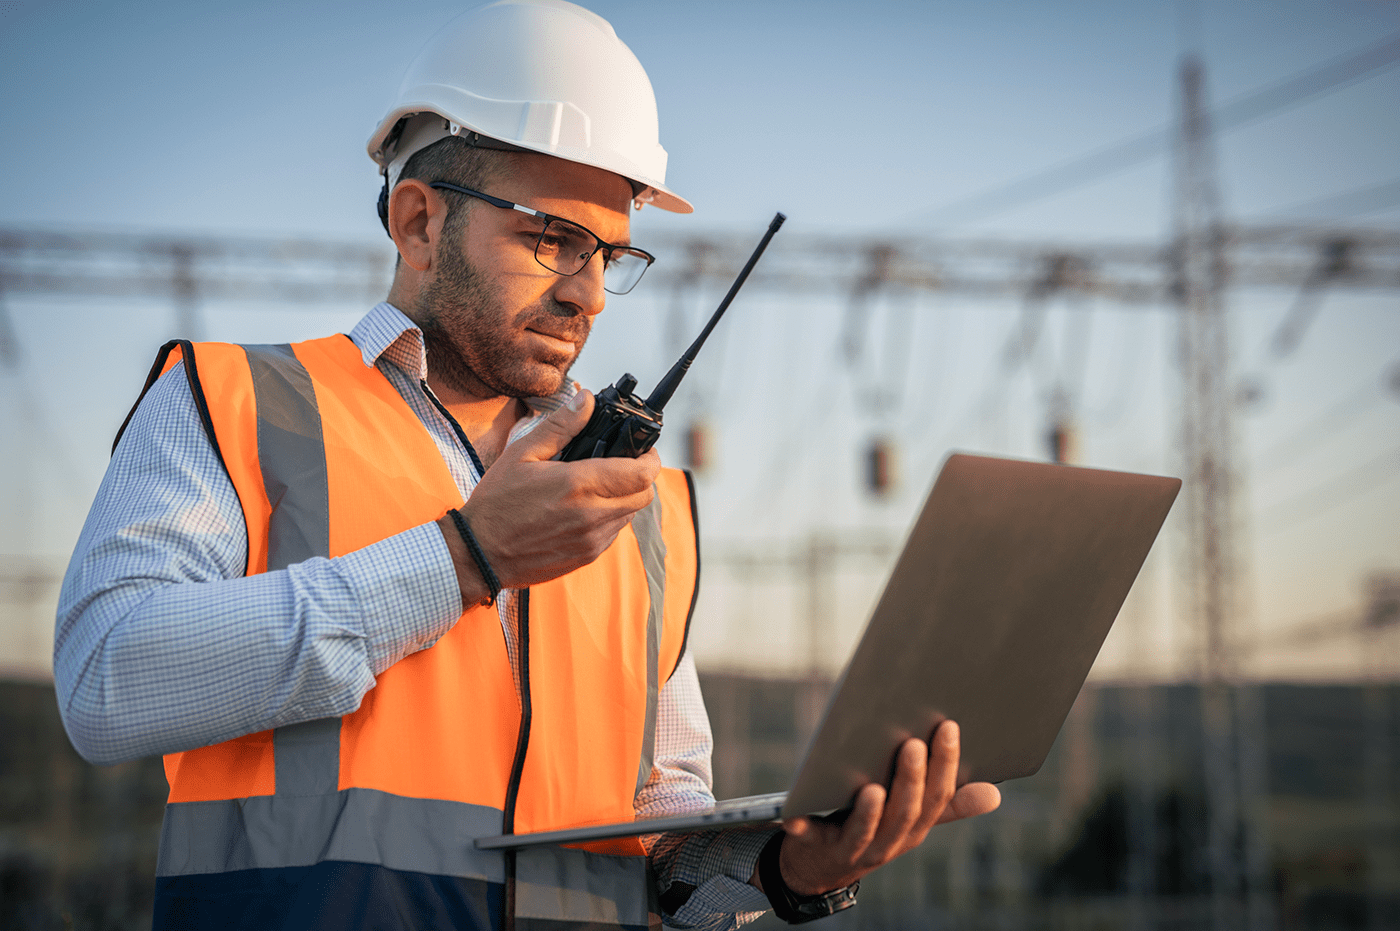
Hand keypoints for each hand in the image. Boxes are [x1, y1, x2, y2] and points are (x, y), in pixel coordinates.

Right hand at [438, 390, 660, 604]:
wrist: (479, 554)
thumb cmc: (496, 503)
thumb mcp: (522, 454)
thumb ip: (560, 426)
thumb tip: (586, 400)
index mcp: (578, 484)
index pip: (641, 473)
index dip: (650, 458)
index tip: (643, 450)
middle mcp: (592, 515)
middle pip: (644, 495)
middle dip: (640, 477)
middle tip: (622, 465)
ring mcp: (592, 540)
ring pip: (630, 514)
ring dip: (624, 498)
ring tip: (598, 486)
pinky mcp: (587, 556)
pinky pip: (613, 533)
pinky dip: (609, 518)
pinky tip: (584, 509)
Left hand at [758, 720, 1000, 895]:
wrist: (823, 864)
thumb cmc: (875, 824)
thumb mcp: (913, 815)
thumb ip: (949, 803)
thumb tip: (995, 794)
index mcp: (915, 827)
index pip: (937, 797)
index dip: (945, 765)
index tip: (948, 726)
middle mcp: (889, 841)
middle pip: (904, 813)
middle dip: (910, 780)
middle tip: (912, 743)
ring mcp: (854, 848)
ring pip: (866, 832)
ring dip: (870, 812)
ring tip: (872, 787)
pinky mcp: (817, 848)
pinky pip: (811, 839)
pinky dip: (804, 827)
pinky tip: (795, 815)